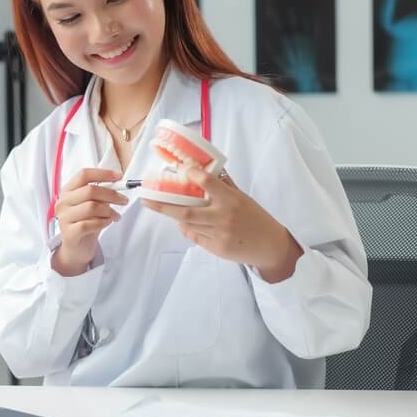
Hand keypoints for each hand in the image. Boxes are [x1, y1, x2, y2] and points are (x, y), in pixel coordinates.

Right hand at [52, 168, 127, 276]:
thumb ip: (101, 193)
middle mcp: (63, 202)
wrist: (76, 248)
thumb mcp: (92, 205)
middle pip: (89, 190)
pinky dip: (104, 222)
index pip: (83, 175)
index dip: (102, 173)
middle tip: (124, 200)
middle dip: (111, 194)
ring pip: (91, 207)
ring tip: (117, 216)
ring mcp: (64, 218)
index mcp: (67, 191)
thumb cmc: (86, 223)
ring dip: (110, 211)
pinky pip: (90, 224)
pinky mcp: (70, 233)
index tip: (119, 177)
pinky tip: (108, 223)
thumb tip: (118, 182)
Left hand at [142, 167, 302, 282]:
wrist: (270, 245)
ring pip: (187, 224)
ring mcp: (219, 234)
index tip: (182, 169)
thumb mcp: (243, 198)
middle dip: (163, 206)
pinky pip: (194, 236)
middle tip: (146, 199)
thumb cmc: (255, 217)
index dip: (193, 175)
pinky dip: (187, 228)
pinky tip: (185, 223)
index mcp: (232, 199)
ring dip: (174, 216)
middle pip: (186, 211)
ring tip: (164, 208)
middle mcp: (223, 216)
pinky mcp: (216, 248)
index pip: (209, 183)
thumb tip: (202, 168)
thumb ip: (223, 186)